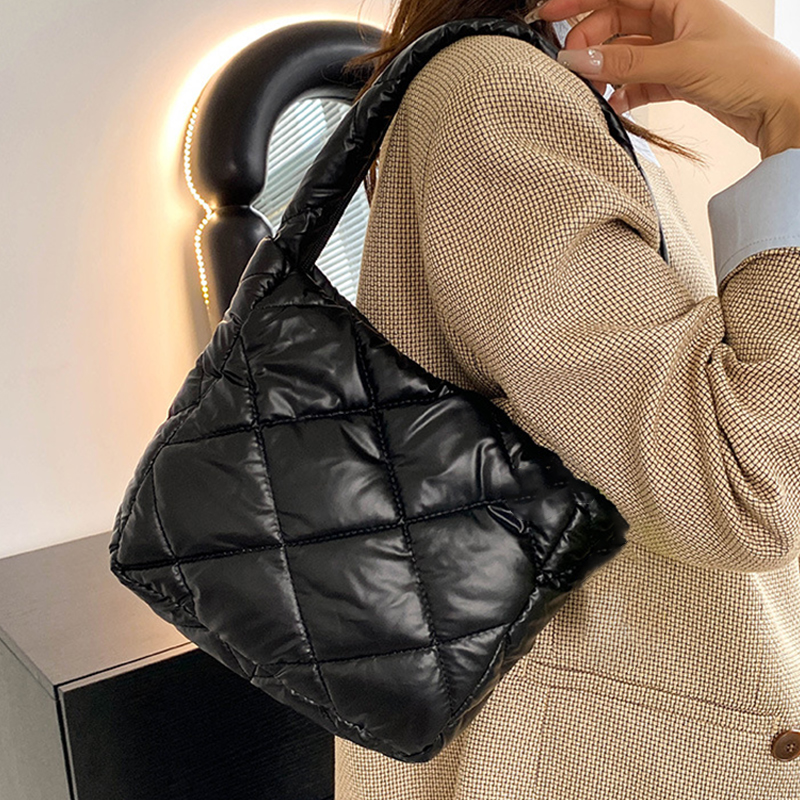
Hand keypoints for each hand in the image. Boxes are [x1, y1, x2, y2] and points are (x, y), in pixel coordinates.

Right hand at [534, 0, 799, 158]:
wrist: (779, 105)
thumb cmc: (745, 68)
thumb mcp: (679, 62)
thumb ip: (624, 65)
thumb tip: (578, 61)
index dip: (580, 2)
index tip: (548, 13)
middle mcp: (673, 19)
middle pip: (615, 24)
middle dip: (590, 44)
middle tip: (570, 66)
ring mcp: (673, 49)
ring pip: (624, 56)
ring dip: (604, 73)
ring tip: (589, 91)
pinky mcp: (676, 78)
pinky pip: (636, 82)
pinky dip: (622, 94)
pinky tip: (612, 107)